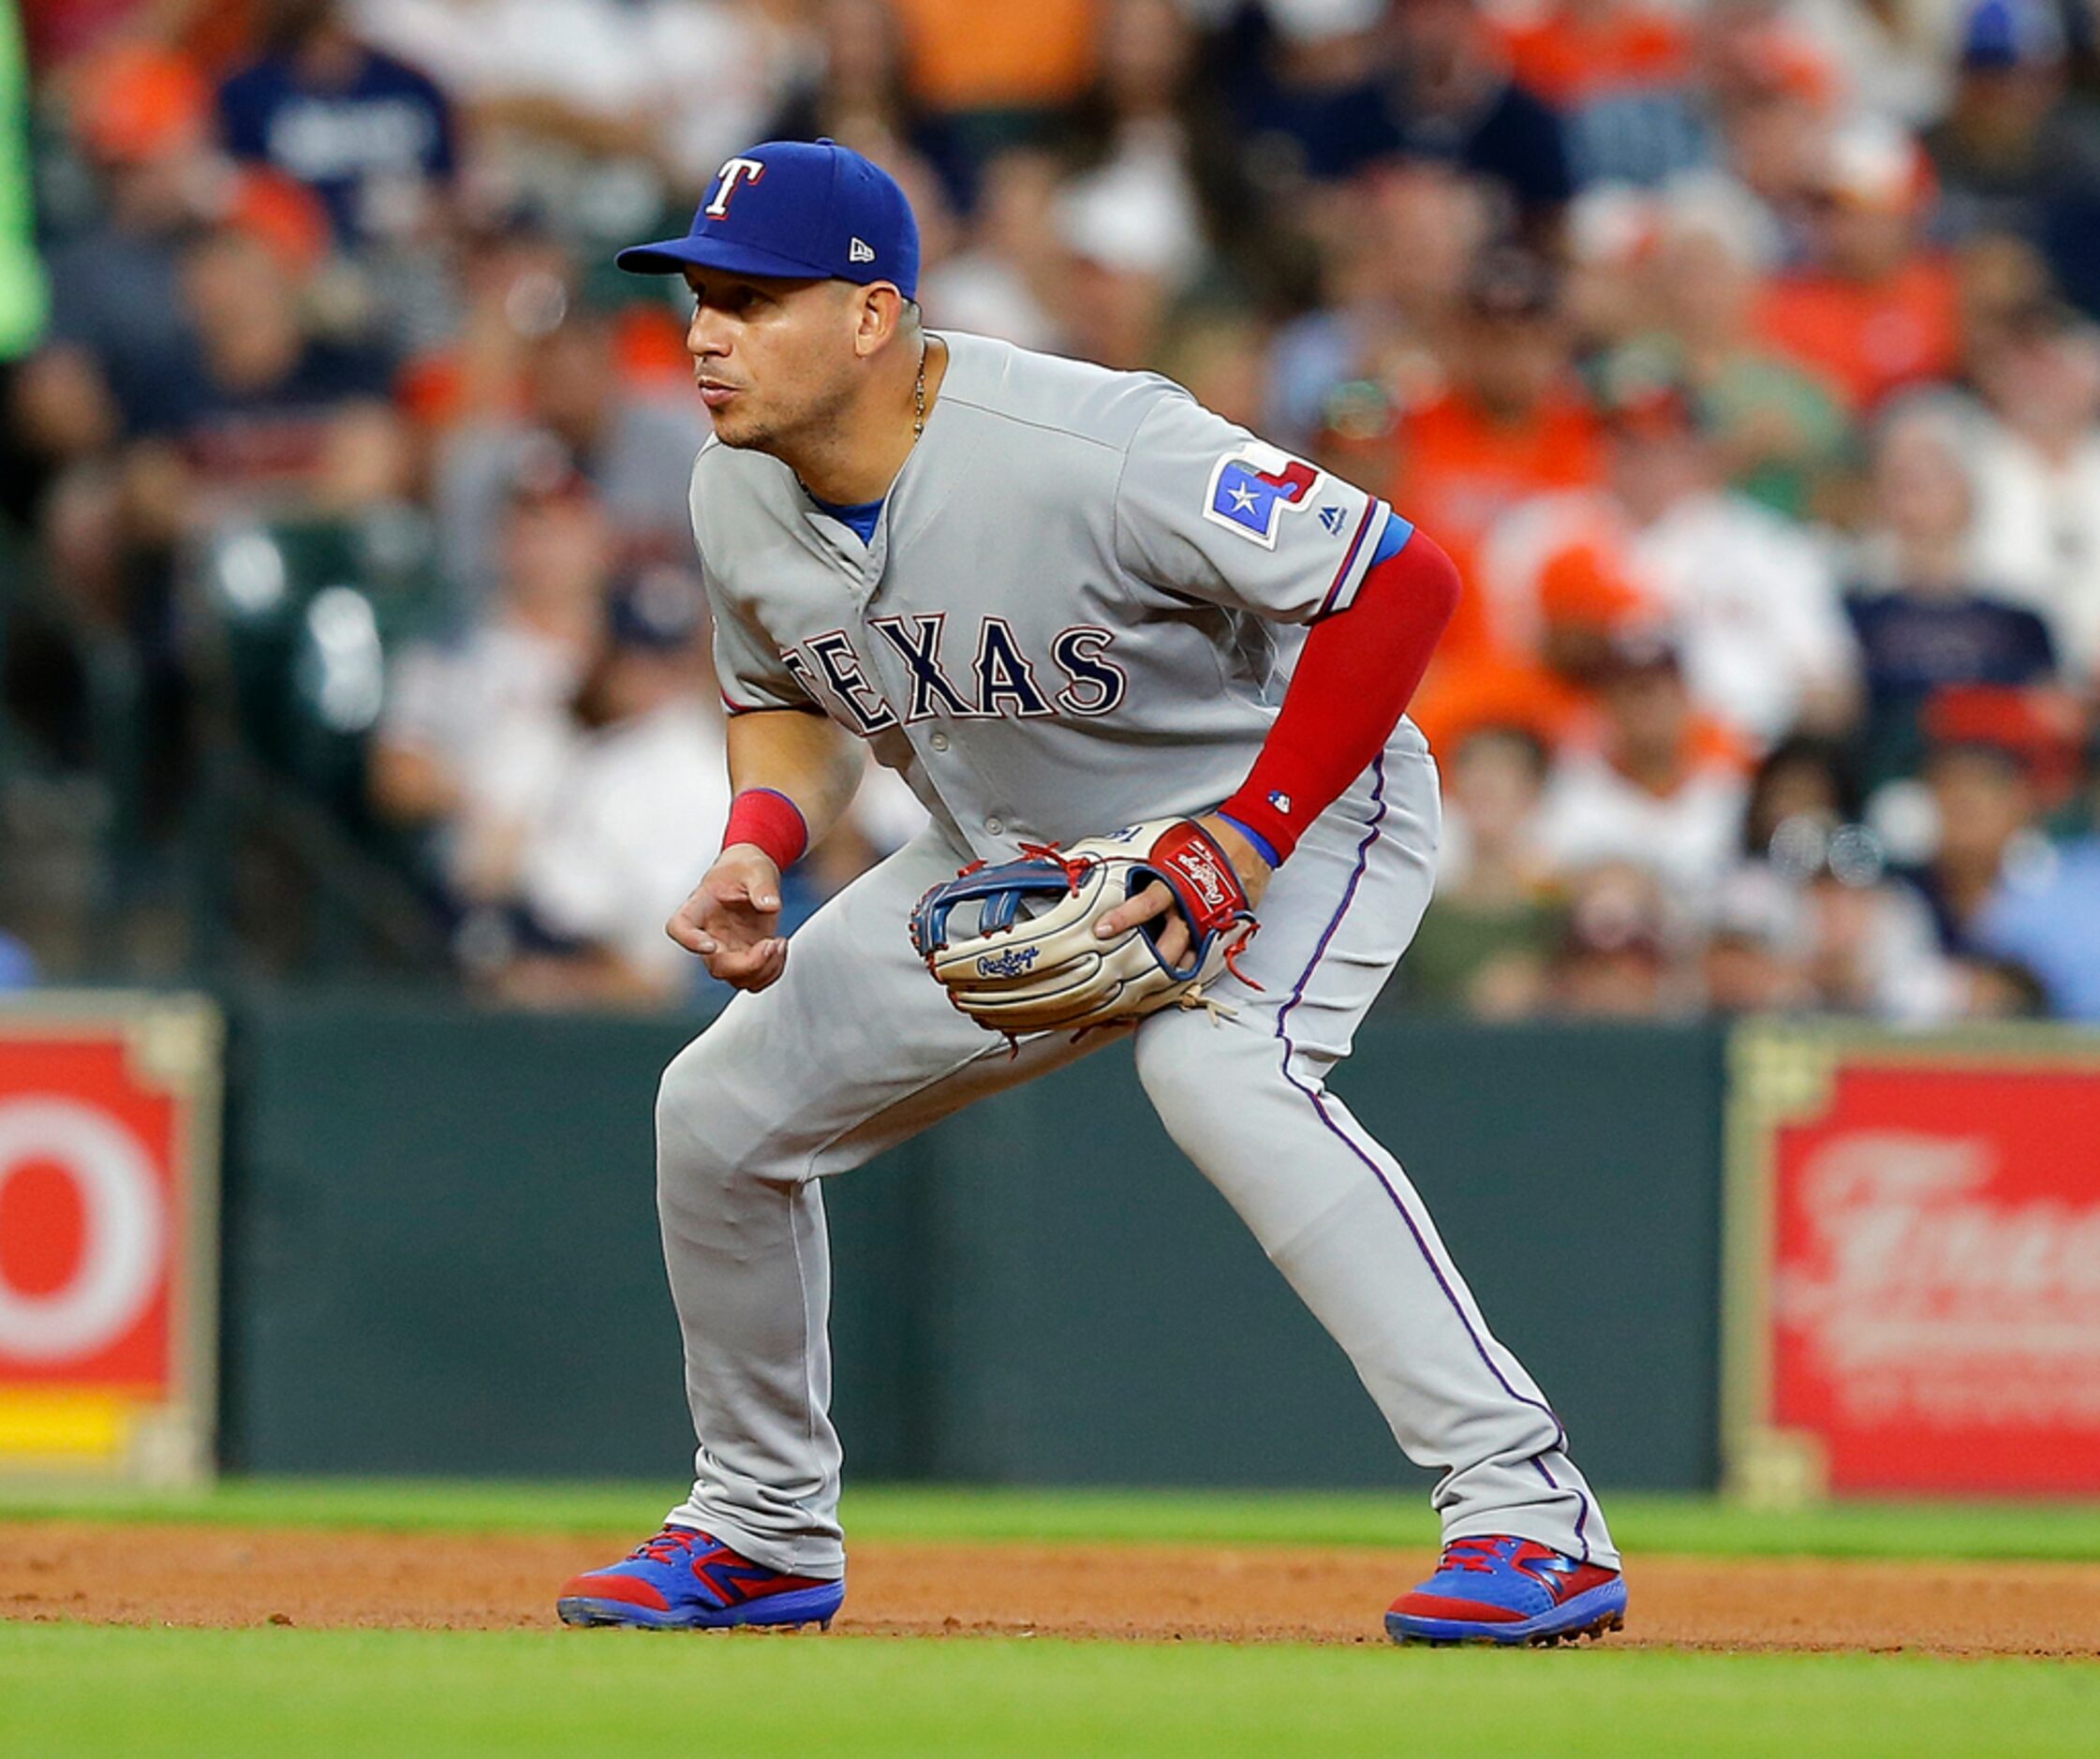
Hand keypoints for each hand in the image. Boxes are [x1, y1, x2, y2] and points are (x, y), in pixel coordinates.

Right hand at [667, 844, 788, 989]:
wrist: (753, 874)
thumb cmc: (744, 868)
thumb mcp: (755, 869)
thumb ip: (762, 886)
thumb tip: (770, 904)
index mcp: (699, 907)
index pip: (679, 928)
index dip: (690, 941)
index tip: (710, 944)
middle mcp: (708, 934)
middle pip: (716, 965)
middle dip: (747, 964)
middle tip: (770, 944)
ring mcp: (728, 948)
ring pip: (737, 979)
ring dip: (763, 970)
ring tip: (778, 944)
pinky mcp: (746, 954)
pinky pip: (755, 978)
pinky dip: (772, 971)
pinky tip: (780, 948)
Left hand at [1093, 814, 1272, 969]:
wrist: (1250, 838)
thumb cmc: (1207, 839)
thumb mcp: (1169, 845)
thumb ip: (1144, 861)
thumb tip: (1107, 862)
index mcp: (1177, 882)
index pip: (1147, 905)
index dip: (1123, 918)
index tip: (1102, 930)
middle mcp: (1193, 906)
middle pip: (1169, 944)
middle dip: (1147, 962)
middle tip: (1123, 973)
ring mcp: (1210, 921)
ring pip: (1188, 957)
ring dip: (1168, 971)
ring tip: (1146, 985)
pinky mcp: (1226, 928)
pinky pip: (1207, 955)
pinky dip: (1191, 966)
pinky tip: (1176, 976)